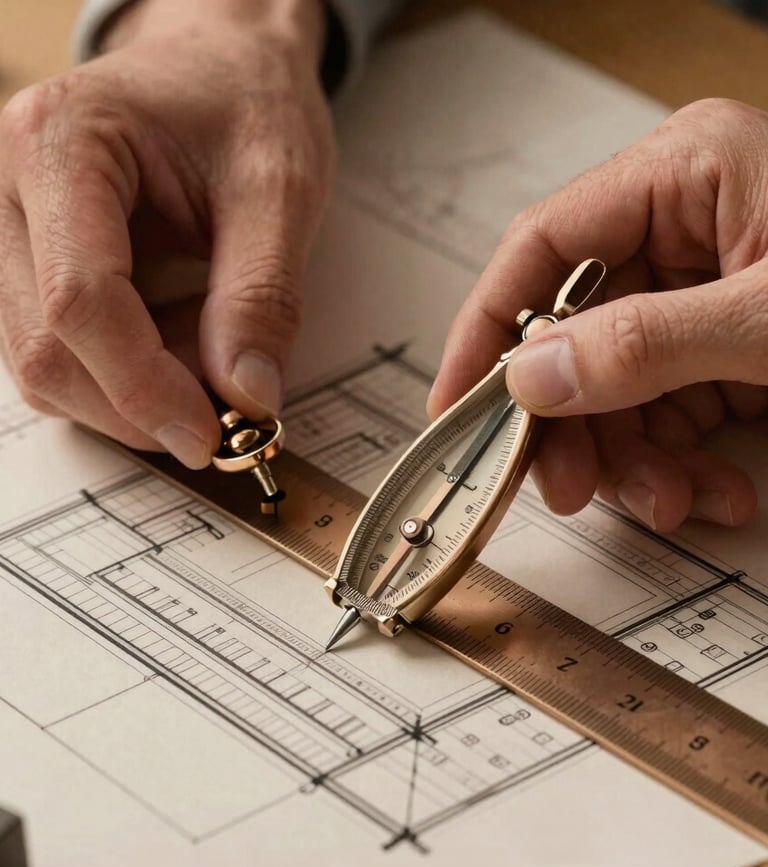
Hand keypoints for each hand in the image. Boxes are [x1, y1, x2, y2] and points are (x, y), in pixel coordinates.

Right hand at [0, 0, 333, 466]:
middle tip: (225, 414)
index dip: (144, 387)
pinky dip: (126, 375)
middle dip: (139, 405)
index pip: (80, 302)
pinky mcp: (33, 265)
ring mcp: (12, 232)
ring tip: (210, 350)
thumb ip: (262, 295)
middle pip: (46, 348)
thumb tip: (246, 397)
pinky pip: (62, 352)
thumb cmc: (245, 101)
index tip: (212, 432)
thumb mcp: (280, 187)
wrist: (220, 64)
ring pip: (43, 364)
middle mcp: (9, 189)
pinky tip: (181, 338)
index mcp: (61, 144)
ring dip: (134, 394)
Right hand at [428, 98, 767, 531]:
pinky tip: (712, 490)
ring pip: (619, 382)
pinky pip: (669, 404)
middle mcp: (686, 223)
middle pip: (576, 329)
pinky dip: (681, 459)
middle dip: (575, 421)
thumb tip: (530, 376)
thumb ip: (642, 345)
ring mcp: (706, 285)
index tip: (454, 406)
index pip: (541, 247)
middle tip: (568, 488)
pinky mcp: (728, 339)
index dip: (487, 329)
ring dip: (636, 456)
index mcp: (683, 173)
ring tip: (673, 501)